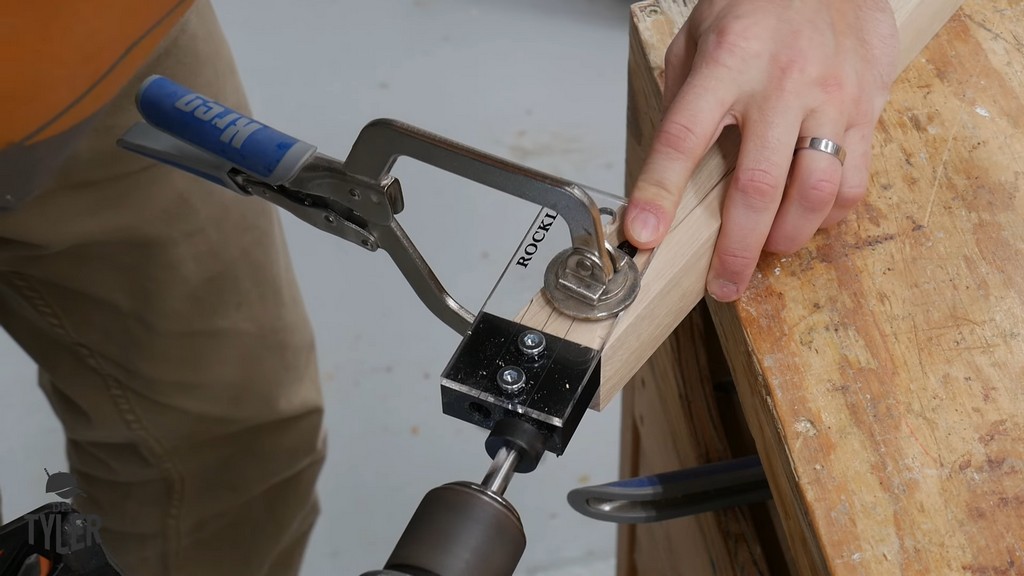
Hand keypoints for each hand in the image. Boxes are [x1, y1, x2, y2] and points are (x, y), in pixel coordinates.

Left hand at [623, 0, 898, 300]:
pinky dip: (828, 215)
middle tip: (722, 285)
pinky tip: (806, 219)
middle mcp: (782, 82)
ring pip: (814, 193)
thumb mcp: (697, 41)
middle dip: (735, 248)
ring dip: (786, 239)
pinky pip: (853, 181)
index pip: (683, 136)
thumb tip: (664, 178)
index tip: (642, 235)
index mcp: (727, 61)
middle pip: (756, 185)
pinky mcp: (868, 108)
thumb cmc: (756, 7)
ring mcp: (831, 97)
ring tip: (765, 253)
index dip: (659, 192)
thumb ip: (682, 104)